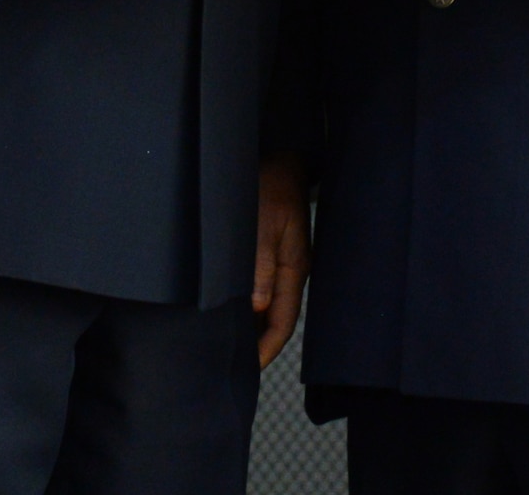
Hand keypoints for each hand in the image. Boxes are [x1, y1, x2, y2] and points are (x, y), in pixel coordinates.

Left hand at [254, 154, 310, 368]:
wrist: (283, 159)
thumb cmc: (271, 185)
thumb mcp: (262, 222)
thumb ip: (261, 264)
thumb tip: (258, 306)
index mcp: (295, 268)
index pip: (284, 321)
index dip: (267, 348)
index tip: (249, 369)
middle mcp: (293, 271)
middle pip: (279, 319)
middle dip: (261, 345)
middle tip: (235, 366)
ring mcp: (287, 263)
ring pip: (272, 307)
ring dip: (257, 327)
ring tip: (233, 347)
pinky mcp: (277, 254)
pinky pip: (268, 290)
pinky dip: (255, 307)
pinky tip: (239, 313)